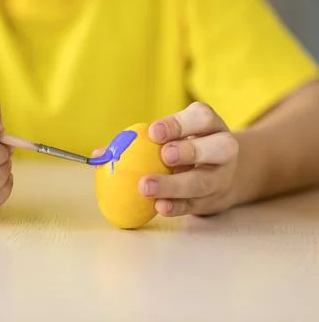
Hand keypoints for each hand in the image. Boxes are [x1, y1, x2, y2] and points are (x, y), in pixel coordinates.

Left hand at [139, 102, 238, 216]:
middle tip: (164, 155)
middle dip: (190, 151)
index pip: (201, 117)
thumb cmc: (183, 148)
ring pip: (204, 181)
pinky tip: (159, 206)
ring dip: (175, 185)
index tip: (153, 132)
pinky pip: (195, 205)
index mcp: (209, 125)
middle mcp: (223, 149)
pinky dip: (177, 206)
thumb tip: (101, 154)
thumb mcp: (171, 136)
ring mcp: (221, 177)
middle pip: (218, 147)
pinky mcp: (212, 201)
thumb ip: (138, 141)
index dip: (178, 124)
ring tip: (146, 186)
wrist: (218, 175)